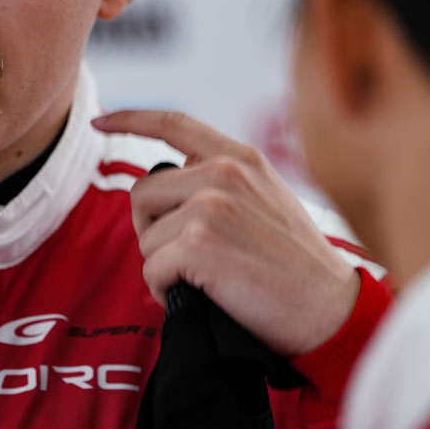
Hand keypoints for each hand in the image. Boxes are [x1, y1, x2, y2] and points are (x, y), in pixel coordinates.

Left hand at [91, 110, 361, 356]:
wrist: (329, 309)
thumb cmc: (298, 265)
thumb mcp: (268, 198)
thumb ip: (226, 180)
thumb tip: (177, 170)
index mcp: (241, 158)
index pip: (173, 123)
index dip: (129, 119)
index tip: (100, 120)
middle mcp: (224, 173)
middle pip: (142, 194)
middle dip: (152, 231)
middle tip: (185, 257)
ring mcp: (211, 206)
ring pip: (146, 238)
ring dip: (164, 266)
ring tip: (207, 278)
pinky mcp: (200, 244)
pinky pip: (151, 270)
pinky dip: (166, 290)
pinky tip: (204, 295)